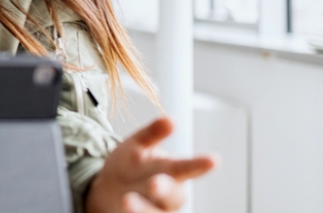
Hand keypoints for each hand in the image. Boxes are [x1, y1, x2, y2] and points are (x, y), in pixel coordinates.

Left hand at [86, 117, 217, 212]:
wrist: (109, 188)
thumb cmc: (132, 164)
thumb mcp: (138, 145)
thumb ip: (153, 133)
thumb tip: (171, 119)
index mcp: (172, 171)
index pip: (187, 168)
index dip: (199, 165)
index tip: (213, 160)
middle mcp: (168, 194)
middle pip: (173, 195)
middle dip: (164, 189)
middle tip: (154, 184)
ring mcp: (154, 210)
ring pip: (153, 212)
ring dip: (142, 208)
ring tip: (127, 200)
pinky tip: (126, 210)